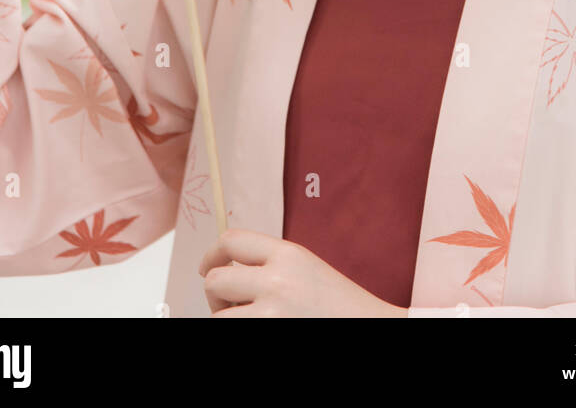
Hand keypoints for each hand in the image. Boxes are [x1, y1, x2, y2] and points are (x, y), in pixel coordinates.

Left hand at [198, 228, 407, 317]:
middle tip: (227, 304)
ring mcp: (272, 314)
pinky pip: (234, 331)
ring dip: (224, 317)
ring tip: (242, 318)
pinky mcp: (270, 337)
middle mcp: (277, 280)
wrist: (368, 326)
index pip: (231, 240)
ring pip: (219, 316)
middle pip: (217, 280)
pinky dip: (237, 329)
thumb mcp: (304, 267)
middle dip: (214, 294)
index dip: (212, 254)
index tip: (207, 268)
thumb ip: (270, 262)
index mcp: (287, 253)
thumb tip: (226, 266)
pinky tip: (253, 326)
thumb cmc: (337, 302)